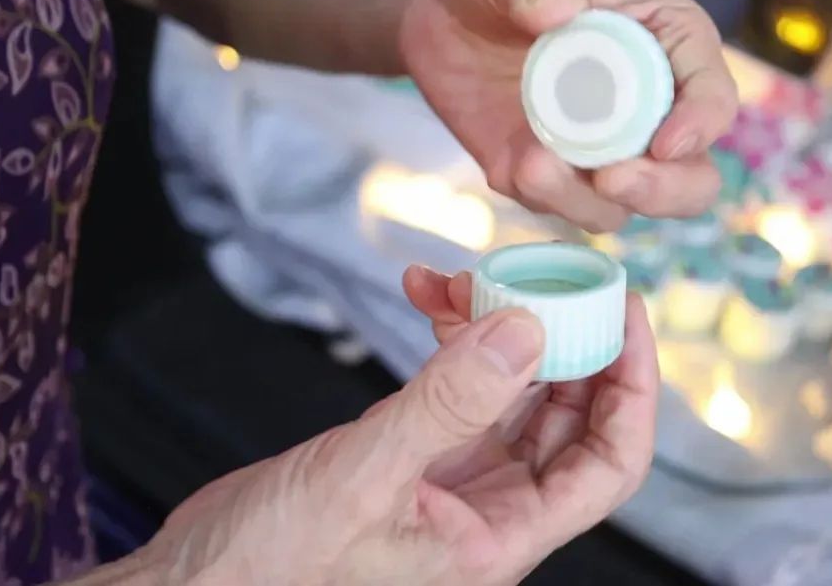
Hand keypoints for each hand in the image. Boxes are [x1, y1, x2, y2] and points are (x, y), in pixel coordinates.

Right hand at [127, 267, 656, 585]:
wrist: (200, 581)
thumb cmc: (273, 565)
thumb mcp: (363, 476)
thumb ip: (447, 404)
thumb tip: (528, 331)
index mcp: (500, 537)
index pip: (609, 463)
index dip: (631, 388)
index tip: (625, 314)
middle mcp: (489, 509)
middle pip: (569, 417)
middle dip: (567, 341)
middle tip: (553, 275)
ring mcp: (453, 478)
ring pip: (512, 391)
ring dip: (499, 329)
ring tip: (462, 278)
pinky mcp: (414, 452)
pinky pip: (457, 384)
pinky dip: (450, 339)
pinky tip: (426, 298)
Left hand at [401, 0, 737, 232]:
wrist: (433, 5)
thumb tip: (562, 10)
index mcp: (665, 43)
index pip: (712, 95)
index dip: (701, 125)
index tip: (665, 144)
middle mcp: (645, 106)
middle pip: (691, 177)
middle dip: (662, 190)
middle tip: (613, 180)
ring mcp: (599, 147)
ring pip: (624, 205)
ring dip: (586, 200)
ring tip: (533, 165)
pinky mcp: (549, 173)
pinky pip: (560, 207)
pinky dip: (541, 196)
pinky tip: (511, 164)